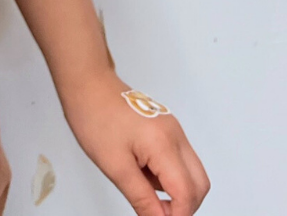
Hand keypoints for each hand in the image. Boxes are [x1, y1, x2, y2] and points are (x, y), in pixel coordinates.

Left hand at [62, 70, 209, 215]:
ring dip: (174, 190)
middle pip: (199, 184)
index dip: (177, 215)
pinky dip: (167, 175)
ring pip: (191, 172)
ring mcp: (173, 129)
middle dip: (183, 205)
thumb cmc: (95, 117)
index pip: (186, 192)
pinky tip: (142, 171)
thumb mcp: (115, 167)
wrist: (87, 84)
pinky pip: (179, 160)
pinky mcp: (166, 128)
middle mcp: (175, 135)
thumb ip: (142, 198)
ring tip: (141, 184)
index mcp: (164, 143)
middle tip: (156, 212)